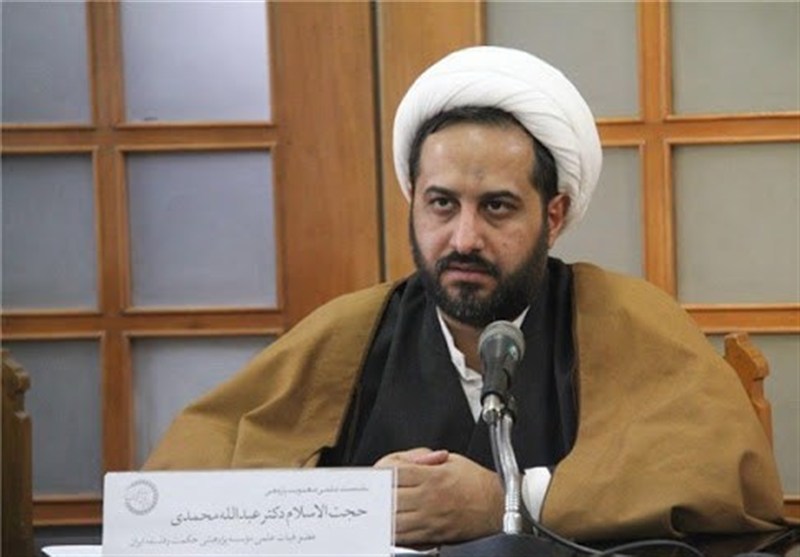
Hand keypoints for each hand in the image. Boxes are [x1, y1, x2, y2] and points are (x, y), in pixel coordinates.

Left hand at [374, 448, 503, 544]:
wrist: (497, 506)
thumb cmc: (477, 483)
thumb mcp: (452, 460)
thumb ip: (424, 458)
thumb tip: (404, 460)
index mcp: (432, 476)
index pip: (394, 471)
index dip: (381, 469)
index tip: (380, 470)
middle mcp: (428, 498)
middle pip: (388, 495)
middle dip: (376, 491)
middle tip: (372, 489)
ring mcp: (428, 519)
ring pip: (391, 519)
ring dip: (380, 513)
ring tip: (376, 507)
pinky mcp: (431, 535)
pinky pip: (403, 536)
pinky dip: (391, 531)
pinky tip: (387, 524)